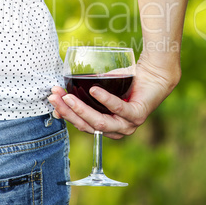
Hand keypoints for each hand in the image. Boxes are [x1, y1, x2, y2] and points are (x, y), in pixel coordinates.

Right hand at [48, 51, 180, 139]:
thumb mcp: (100, 90)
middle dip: (68, 111)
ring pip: (99, 122)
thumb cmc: (126, 82)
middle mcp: (116, 131)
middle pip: (87, 126)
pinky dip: (105, 100)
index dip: (65, 113)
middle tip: (55, 96)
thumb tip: (60, 100)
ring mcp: (127, 125)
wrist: (153, 74)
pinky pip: (118, 110)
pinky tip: (94, 90)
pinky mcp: (137, 115)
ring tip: (69, 95)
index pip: (81, 125)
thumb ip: (84, 96)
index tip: (52, 98)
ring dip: (81, 109)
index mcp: (106, 127)